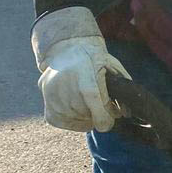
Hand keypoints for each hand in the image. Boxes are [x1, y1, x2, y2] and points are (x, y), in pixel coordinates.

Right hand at [31, 6, 130, 132]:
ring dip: (85, 118)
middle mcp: (64, 82)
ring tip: (89, 106)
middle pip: (84, 112)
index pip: (92, 99)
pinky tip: (78, 112)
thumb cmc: (95, 60)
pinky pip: (58, 120)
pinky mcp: (45, 98)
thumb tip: (126, 114)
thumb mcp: (113, 67)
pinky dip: (70, 121)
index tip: (108, 123)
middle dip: (97, 114)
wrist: (68, 49)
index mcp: (84, 72)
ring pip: (72, 119)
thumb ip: (123, 89)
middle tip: (101, 106)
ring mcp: (51, 91)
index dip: (102, 117)